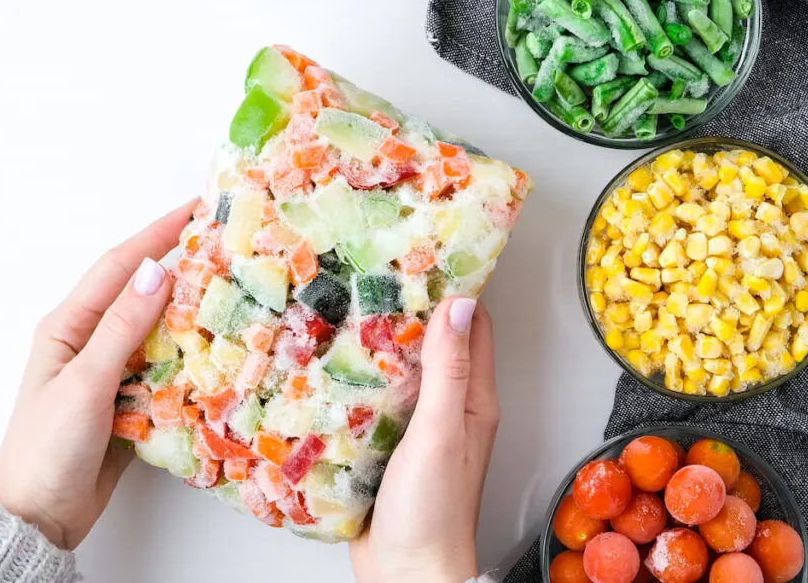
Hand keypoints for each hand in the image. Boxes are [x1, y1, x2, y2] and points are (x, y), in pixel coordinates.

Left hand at [0, 199, 196, 549]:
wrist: (38, 516)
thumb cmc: (48, 447)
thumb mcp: (85, 382)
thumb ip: (121, 328)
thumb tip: (155, 270)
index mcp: (68, 326)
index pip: (119, 267)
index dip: (157, 234)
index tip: (196, 210)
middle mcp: (89, 341)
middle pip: (141, 293)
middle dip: (180, 266)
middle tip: (225, 247)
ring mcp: (110, 372)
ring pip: (157, 330)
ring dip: (189, 311)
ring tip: (232, 292)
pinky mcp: (128, 401)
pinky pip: (164, 367)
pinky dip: (189, 356)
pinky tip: (217, 351)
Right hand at [349, 297, 499, 582]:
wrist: (405, 573)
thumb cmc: (432, 511)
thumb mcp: (441, 432)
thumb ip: (449, 372)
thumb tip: (459, 305)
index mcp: (474, 400)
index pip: (473, 329)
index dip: (455, 290)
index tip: (426, 256)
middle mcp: (450, 409)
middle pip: (434, 345)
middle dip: (409, 311)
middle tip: (374, 276)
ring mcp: (419, 429)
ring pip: (402, 372)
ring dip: (381, 345)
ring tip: (347, 308)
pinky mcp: (389, 447)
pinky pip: (377, 402)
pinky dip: (361, 380)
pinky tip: (333, 366)